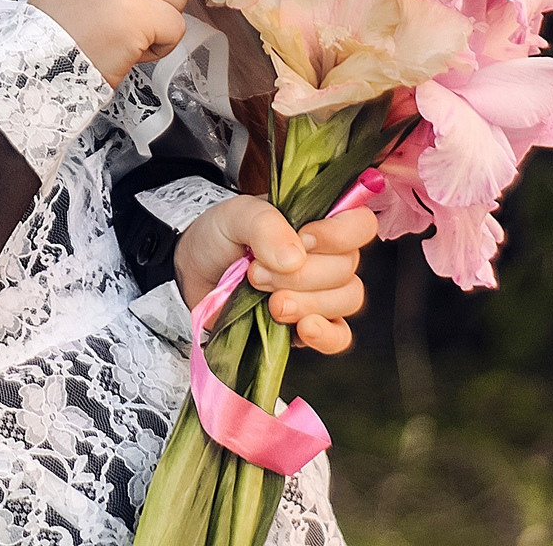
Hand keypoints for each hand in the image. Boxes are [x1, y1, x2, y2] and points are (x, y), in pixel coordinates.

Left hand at [173, 195, 376, 356]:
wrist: (193, 274)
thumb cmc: (219, 236)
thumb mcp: (235, 216)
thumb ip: (265, 225)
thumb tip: (296, 258)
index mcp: (318, 221)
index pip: (360, 224)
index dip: (340, 235)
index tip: (304, 239)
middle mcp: (327, 256)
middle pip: (347, 268)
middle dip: (301, 275)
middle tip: (257, 272)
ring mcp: (322, 293)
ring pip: (346, 301)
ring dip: (307, 303)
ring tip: (269, 301)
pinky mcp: (309, 327)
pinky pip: (339, 336)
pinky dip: (325, 336)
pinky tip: (303, 329)